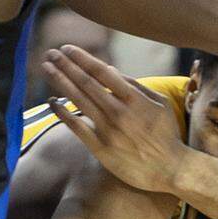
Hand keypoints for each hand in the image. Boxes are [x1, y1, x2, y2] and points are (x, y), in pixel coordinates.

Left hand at [42, 45, 186, 192]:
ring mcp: (108, 131)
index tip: (67, 48)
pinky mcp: (101, 149)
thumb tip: (111, 70)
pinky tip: (51, 101)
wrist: (171, 169)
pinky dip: (62, 113)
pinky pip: (77, 128)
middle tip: (51, 53)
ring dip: (60, 81)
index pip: (102, 72)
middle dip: (66, 65)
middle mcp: (119, 112)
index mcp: (134, 99)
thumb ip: (136, 86)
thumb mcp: (160, 104)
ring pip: (78, 101)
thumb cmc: (167, 134)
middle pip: (86, 83)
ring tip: (46, 67)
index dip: (82, 58)